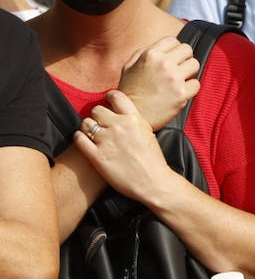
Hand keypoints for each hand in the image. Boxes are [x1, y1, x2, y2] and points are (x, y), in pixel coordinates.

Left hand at [72, 90, 177, 204]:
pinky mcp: (97, 156)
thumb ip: (133, 121)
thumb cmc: (153, 159)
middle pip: (97, 110)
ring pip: (86, 123)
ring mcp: (107, 141)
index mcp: (134, 119)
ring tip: (92, 133)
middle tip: (100, 122)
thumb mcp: (148, 133)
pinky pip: (79, 139)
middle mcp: (119, 127)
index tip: (108, 101)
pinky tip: (83, 140)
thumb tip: (121, 114)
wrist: (153, 181)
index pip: (116, 97)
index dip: (110, 97)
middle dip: (97, 115)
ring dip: (87, 127)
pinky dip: (79, 137)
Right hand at [117, 37, 200, 129]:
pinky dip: (190, 88)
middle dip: (183, 58)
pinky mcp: (181, 93)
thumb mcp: (129, 66)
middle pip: (187, 50)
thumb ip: (144, 52)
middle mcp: (163, 64)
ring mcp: (174, 79)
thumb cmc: (130, 91)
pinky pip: (196, 84)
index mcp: (150, 55)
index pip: (174, 41)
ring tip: (179, 80)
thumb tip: (161, 47)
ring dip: (189, 72)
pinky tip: (180, 91)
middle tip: (177, 69)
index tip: (171, 58)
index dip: (174, 50)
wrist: (131, 114)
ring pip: (195, 64)